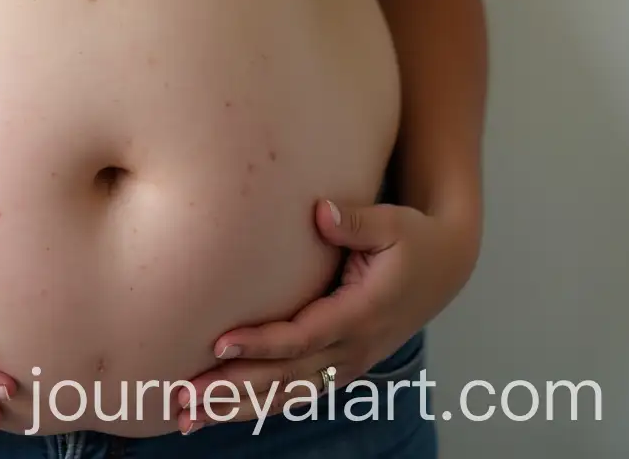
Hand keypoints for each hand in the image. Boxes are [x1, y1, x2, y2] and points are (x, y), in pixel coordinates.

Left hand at [175, 199, 479, 432]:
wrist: (444, 267)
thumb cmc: (413, 240)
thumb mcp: (394, 224)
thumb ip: (357, 221)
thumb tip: (321, 212)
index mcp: (362, 315)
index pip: (304, 337)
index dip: (263, 343)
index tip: (221, 343)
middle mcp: (353, 349)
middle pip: (286, 378)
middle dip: (233, 390)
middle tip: (184, 397)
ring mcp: (346, 364)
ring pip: (286, 395)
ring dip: (235, 408)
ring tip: (186, 417)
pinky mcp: (339, 366)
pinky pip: (294, 394)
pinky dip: (256, 407)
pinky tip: (218, 414)